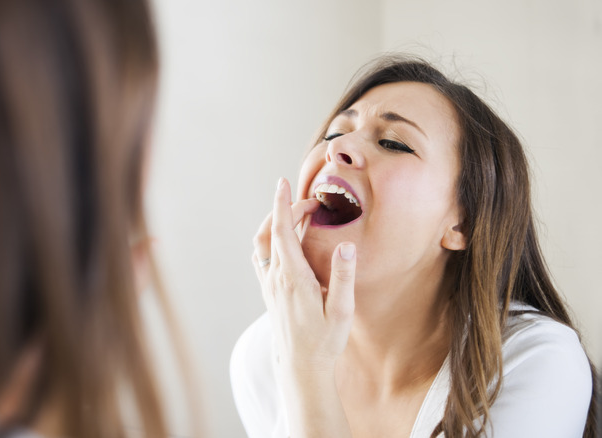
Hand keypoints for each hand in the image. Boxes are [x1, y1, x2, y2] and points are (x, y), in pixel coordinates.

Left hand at [252, 177, 356, 371]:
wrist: (301, 367)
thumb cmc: (324, 340)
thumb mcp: (342, 310)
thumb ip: (344, 276)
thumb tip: (347, 245)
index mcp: (293, 278)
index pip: (281, 232)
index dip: (282, 205)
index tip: (282, 183)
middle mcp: (275, 278)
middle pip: (272, 232)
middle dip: (287, 210)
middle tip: (312, 203)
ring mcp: (268, 285)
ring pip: (262, 243)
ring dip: (275, 223)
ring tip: (297, 215)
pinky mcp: (268, 292)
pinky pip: (262, 256)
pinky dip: (270, 239)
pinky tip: (285, 241)